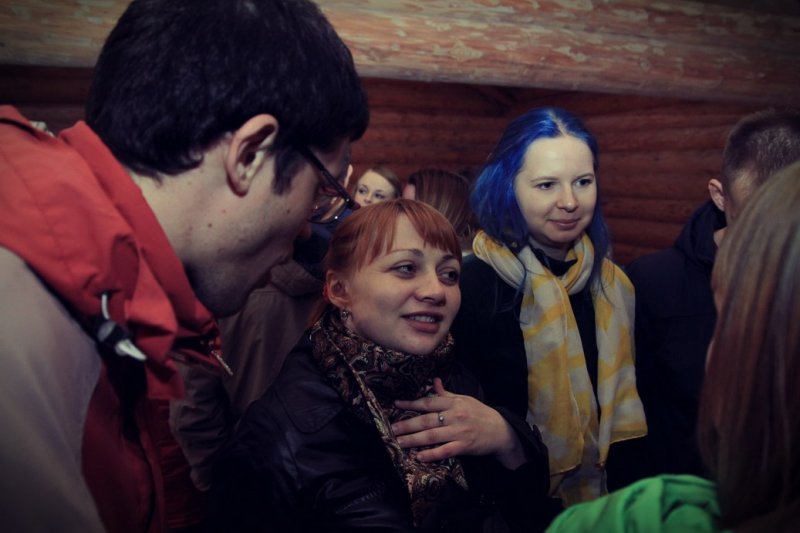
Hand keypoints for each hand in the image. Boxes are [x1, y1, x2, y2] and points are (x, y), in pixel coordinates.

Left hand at [391, 378, 525, 468]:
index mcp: (454, 403)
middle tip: (392, 429)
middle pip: (426, 420)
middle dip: (407, 424)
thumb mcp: (464, 400)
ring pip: (432, 436)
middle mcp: (455, 416)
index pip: (429, 402)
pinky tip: (419, 456)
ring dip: (414, 440)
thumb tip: (434, 381)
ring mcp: (459, 432)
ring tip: (399, 442)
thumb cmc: (480, 414)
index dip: (411, 403)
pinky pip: (444, 451)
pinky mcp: (464, 447)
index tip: (396, 404)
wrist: (501, 430)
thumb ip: (446, 394)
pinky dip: (431, 454)